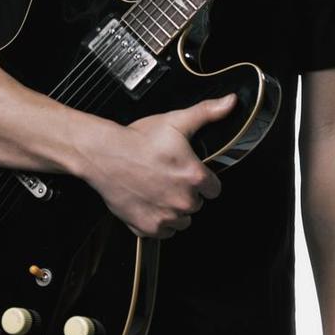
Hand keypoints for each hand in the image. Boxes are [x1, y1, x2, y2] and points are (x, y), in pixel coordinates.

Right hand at [77, 93, 234, 238]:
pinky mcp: (147, 227)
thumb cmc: (137, 140)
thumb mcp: (176, 121)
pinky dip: (157, 221)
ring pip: (181, 220)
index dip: (202, 179)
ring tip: (158, 189)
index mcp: (194, 177)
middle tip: (169, 177)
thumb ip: (208, 113)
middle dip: (187, 193)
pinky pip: (163, 231)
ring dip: (174, 208)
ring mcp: (165, 216)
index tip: (190, 173)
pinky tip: (149, 202)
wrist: (104, 154)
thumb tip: (230, 103)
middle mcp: (183, 201)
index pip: (214, 189)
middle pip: (196, 204)